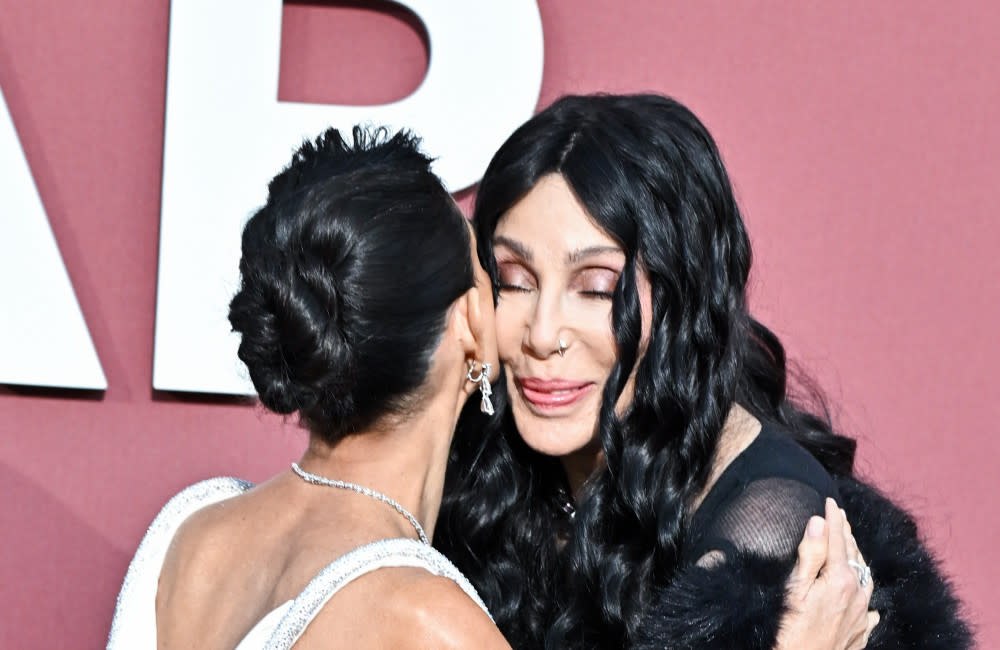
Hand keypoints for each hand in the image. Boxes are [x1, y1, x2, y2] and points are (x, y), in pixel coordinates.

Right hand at [776, 498, 878, 649]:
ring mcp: (860, 616)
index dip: (834, 519)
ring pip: (864, 579)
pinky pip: (868, 607)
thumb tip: (820, 522)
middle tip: (839, 516)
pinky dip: (864, 592)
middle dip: (846, 533)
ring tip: (850, 545)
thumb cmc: (789, 630)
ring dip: (856, 558)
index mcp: (840, 580)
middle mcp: (856, 595)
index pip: (838, 540)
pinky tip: (864, 596)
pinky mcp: (859, 634)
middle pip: (854, 556)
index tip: (830, 501)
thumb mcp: (794, 588)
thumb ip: (811, 554)